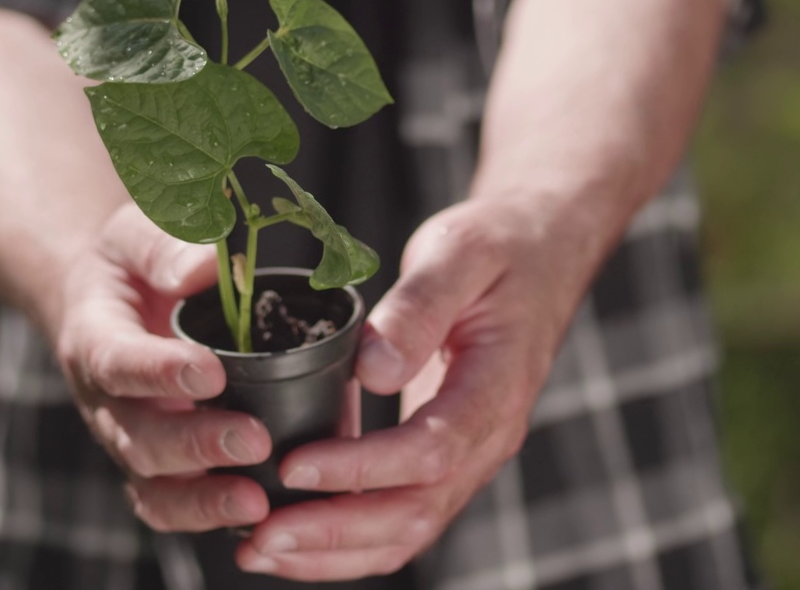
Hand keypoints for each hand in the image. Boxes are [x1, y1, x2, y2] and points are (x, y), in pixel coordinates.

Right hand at [52, 204, 274, 530]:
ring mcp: (126, 440)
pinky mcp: (152, 467)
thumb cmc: (131, 263)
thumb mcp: (138, 232)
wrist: (104, 300)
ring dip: (203, 499)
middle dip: (195, 445)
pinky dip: (207, 520)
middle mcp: (103, 401)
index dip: (159, 372)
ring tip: (257, 500)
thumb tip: (206, 266)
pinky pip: (169, 507)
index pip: (117, 360)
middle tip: (254, 439)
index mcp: (94, 336)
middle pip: (138, 438)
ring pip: (152, 486)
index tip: (211, 373)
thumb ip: (166, 246)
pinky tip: (259, 516)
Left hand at [235, 193, 590, 579]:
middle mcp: (487, 438)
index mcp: (496, 388)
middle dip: (334, 533)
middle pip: (415, 513)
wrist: (540, 256)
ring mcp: (469, 456)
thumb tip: (374, 370)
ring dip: (333, 551)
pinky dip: (346, 539)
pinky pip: (401, 518)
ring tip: (260, 550)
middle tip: (259, 537)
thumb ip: (421, 305)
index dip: (360, 469)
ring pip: (406, 531)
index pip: (430, 451)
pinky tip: (293, 536)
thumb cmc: (498, 248)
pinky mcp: (444, 458)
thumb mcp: (461, 252)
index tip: (293, 467)